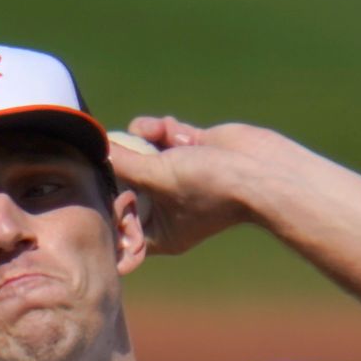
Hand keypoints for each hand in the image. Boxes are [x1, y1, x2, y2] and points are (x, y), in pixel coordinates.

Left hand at [108, 117, 290, 256]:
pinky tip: (168, 128)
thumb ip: (123, 163)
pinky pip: (161, 137)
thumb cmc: (212, 186)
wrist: (261, 169)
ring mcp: (179, 178)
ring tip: (152, 136)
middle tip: (120, 152)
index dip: (110, 206)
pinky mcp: (190, 150)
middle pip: (128, 185)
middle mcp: (168, 208)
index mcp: (161, 232)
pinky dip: (160, 129)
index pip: (122, 225)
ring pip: (141, 155)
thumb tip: (98, 149)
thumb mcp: (158, 177)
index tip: (106, 186)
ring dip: (141, 140)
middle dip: (124, 164)